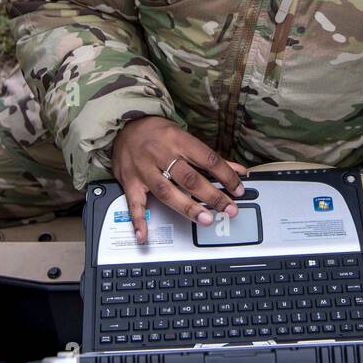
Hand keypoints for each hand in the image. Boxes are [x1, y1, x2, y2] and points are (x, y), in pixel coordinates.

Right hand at [111, 116, 247, 241]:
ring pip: (166, 191)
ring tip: (205, 219)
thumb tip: (238, 171)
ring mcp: (144, 169)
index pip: (207, 159)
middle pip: (189, 178)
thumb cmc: (158, 133)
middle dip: (212, 195)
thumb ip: (210, 158)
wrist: (124, 128)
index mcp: (177, 140)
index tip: (238, 189)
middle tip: (228, 208)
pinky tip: (144, 234)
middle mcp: (161, 153)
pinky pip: (134, 203)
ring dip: (187, 207)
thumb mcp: (185, 137)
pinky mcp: (130, 182)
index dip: (226, 175)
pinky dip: (138, 220)